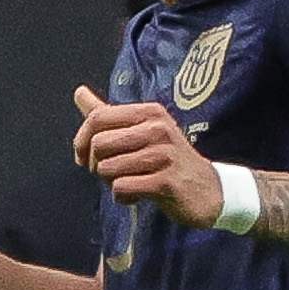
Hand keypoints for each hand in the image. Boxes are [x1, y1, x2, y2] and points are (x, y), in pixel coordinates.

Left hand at [70, 85, 222, 228]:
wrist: (210, 191)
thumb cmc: (167, 160)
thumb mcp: (142, 131)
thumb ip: (109, 114)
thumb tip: (79, 92)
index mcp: (149, 112)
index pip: (97, 118)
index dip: (81, 141)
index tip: (83, 158)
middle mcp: (157, 128)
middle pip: (99, 144)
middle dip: (95, 165)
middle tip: (112, 174)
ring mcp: (163, 155)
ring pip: (108, 169)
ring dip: (111, 183)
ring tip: (130, 183)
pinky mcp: (166, 182)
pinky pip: (122, 188)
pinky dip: (123, 197)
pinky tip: (137, 196)